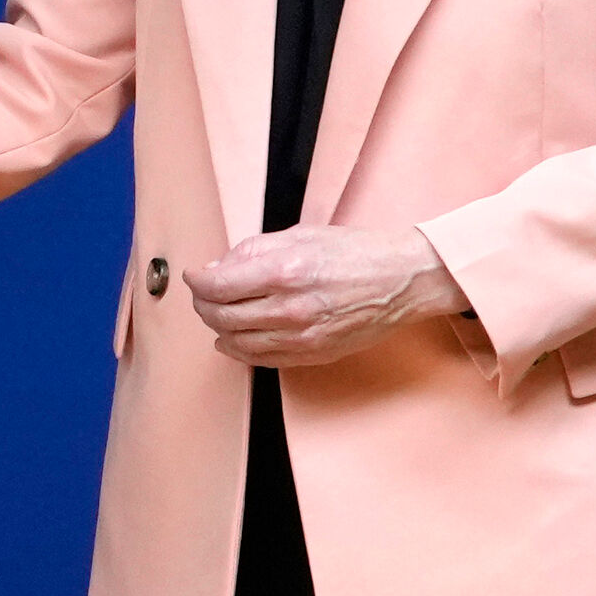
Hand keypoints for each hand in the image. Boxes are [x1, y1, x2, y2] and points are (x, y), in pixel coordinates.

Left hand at [182, 224, 464, 366]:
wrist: (402, 280)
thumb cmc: (354, 252)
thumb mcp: (299, 235)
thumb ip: (252, 251)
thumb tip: (215, 269)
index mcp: (285, 271)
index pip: (218, 287)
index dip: (196, 282)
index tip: (194, 276)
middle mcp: (291, 309)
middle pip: (222, 317)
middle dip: (203, 305)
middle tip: (202, 294)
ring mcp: (303, 337)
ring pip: (237, 343)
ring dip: (218, 329)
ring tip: (216, 315)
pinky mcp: (314, 354)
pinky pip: (263, 359)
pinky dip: (240, 350)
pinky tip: (233, 340)